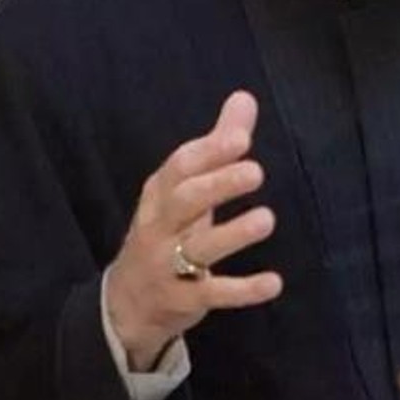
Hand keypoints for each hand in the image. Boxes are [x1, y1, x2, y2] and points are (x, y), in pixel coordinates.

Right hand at [105, 90, 282, 368]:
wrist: (125, 303)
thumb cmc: (167, 231)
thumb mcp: (185, 188)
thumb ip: (217, 145)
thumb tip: (245, 96)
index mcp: (161, 195)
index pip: (180, 168)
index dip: (209, 153)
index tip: (241, 139)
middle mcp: (159, 226)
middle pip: (185, 201)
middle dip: (218, 185)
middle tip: (256, 172)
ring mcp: (167, 265)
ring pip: (197, 248)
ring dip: (233, 234)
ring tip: (267, 219)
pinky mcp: (182, 301)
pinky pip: (212, 294)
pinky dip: (242, 290)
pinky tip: (274, 282)